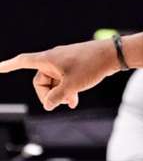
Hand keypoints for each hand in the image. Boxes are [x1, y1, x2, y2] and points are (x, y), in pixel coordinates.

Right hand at [0, 40, 119, 110]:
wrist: (113, 55)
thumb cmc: (91, 66)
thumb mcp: (72, 85)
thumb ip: (57, 97)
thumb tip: (48, 105)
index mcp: (47, 59)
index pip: (22, 62)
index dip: (8, 66)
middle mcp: (53, 58)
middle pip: (41, 80)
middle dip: (49, 94)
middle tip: (62, 103)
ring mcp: (65, 61)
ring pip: (55, 81)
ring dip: (60, 93)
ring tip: (72, 103)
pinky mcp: (75, 65)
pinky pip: (65, 79)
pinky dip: (68, 89)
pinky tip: (75, 101)